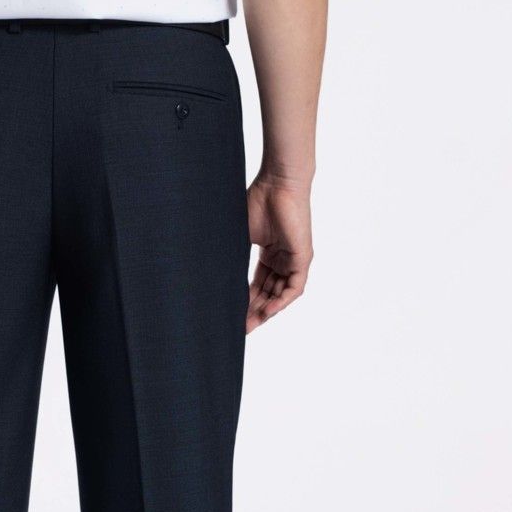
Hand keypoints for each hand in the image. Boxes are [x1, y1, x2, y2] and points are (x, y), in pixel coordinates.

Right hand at [245, 172, 312, 332]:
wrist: (276, 183)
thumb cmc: (257, 201)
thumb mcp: (239, 236)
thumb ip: (231, 255)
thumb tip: (208, 274)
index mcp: (269, 252)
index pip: (258, 284)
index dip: (246, 300)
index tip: (232, 315)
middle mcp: (283, 258)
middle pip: (269, 292)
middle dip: (254, 311)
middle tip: (240, 327)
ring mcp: (294, 259)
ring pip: (281, 293)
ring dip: (267, 310)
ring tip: (250, 324)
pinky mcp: (303, 257)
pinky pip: (294, 287)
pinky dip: (281, 301)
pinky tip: (268, 311)